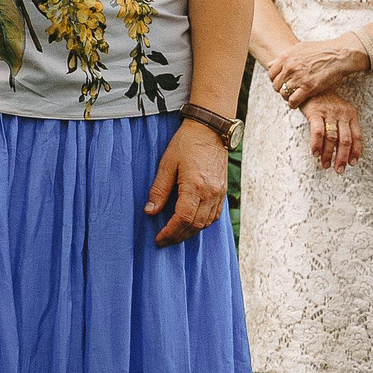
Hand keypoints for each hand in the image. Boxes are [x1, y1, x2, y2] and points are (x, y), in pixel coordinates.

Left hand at [146, 119, 228, 245]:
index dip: (170, 232)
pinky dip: (202, 224)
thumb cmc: (185, 144)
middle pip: (195, 225)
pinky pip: (214, 216)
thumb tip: (150, 211)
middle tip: (164, 241)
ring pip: (206, 223)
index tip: (159, 239)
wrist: (210, 130)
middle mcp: (210, 194)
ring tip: (174, 235)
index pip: (183, 219)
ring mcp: (219, 193)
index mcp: (195, 187)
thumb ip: (159, 189)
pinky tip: (191, 224)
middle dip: (178, 236)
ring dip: (190, 232)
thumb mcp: (167, 164)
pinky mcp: (222, 191)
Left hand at [266, 37, 363, 108]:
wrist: (339, 55)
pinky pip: (293, 100)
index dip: (275, 80)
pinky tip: (296, 104)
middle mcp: (289, 67)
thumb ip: (285, 56)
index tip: (281, 83)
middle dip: (281, 89)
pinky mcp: (308, 87)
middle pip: (276, 84)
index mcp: (285, 57)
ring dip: (287, 97)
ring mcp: (298, 78)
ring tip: (292, 98)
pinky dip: (293, 104)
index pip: (271, 73)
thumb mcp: (299, 47)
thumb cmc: (322, 50)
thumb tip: (271, 63)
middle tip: (287, 91)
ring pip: (283, 93)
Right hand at [300, 89, 362, 170]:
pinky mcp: (315, 112)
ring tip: (325, 165)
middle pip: (346, 140)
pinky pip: (318, 131)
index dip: (356, 151)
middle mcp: (342, 113)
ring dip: (329, 154)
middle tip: (339, 169)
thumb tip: (344, 146)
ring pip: (332, 138)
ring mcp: (329, 112)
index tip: (352, 163)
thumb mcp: (339, 109)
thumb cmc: (324, 100)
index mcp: (351, 113)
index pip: (357, 136)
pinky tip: (315, 153)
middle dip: (343, 157)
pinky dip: (317, 144)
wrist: (310, 84)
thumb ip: (344, 124)